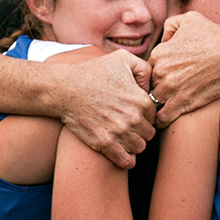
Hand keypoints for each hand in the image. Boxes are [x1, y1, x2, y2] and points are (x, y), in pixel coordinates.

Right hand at [50, 49, 155, 168]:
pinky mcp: (104, 143)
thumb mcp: (122, 58)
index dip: (146, 117)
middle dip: (141, 131)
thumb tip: (151, 86)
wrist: (64, 88)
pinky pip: (126, 161)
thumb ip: (144, 68)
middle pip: (149, 134)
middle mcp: (133, 118)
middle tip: (130, 127)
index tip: (136, 115)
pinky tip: (122, 153)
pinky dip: (126, 160)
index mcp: (141, 100)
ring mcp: (119, 132)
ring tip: (124, 138)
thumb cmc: (92, 72)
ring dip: (134, 145)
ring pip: (139, 148)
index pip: (154, 117)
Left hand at [149, 12, 219, 127]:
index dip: (157, 74)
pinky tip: (168, 118)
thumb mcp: (189, 19)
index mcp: (158, 53)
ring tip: (165, 108)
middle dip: (156, 90)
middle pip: (150, 86)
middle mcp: (160, 71)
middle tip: (168, 92)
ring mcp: (170, 89)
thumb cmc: (215, 36)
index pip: (148, 69)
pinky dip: (162, 120)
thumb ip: (170, 26)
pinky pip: (162, 118)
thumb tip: (164, 40)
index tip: (166, 78)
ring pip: (153, 102)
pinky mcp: (181, 103)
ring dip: (157, 106)